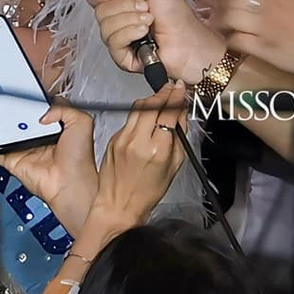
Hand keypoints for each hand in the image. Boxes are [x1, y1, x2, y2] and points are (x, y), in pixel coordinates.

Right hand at [0, 103, 97, 233]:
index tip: (15, 86)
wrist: (70, 183)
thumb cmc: (79, 159)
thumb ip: (63, 108)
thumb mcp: (81, 122)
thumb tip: (42, 112)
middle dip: (2, 105)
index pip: (34, 105)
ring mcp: (21, 146)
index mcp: (52, 124)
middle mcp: (35, 134)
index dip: (26, 96)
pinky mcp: (11, 159)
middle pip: (13, 116)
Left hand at [82, 84, 188, 240]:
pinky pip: (129, 119)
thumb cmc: (148, 192)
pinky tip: (146, 117)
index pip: (169, 113)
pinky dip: (139, 114)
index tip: (180, 89)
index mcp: (158, 150)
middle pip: (152, 104)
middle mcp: (138, 141)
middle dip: (164, 93)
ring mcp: (123, 139)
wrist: (119, 205)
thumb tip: (181, 113)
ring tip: (160, 99)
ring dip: (151, 99)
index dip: (176, 97)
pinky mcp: (112, 139)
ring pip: (137, 107)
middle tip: (172, 88)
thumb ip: (179, 137)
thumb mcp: (174, 165)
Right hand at [90, 0, 225, 82]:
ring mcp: (121, 39)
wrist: (190, 45)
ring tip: (148, 22)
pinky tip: (143, 34)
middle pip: (100, 10)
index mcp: (125, 3)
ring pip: (105, 26)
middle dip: (124, 6)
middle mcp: (121, 20)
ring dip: (130, 20)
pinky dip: (129, 34)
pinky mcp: (123, 56)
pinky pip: (113, 42)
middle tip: (144, 8)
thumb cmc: (179, 20)